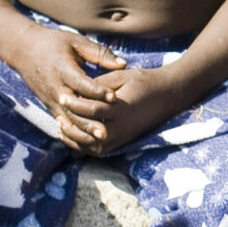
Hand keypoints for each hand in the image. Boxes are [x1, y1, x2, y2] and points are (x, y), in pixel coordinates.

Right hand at [1, 25, 125, 146]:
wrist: (22, 49)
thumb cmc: (54, 42)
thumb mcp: (76, 41)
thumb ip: (99, 53)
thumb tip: (123, 64)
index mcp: (62, 69)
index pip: (81, 83)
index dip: (97, 91)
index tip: (114, 97)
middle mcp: (55, 87)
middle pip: (74, 108)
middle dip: (90, 121)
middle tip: (106, 132)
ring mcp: (50, 98)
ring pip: (67, 118)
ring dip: (83, 130)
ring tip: (100, 139)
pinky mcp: (49, 105)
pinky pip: (62, 120)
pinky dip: (74, 131)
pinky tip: (88, 140)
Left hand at [73, 63, 187, 153]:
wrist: (169, 94)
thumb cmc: (145, 81)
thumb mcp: (122, 76)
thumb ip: (100, 84)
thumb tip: (79, 91)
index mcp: (122, 108)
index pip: (93, 110)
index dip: (75, 105)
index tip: (62, 97)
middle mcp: (123, 126)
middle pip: (90, 132)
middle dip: (72, 124)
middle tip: (58, 115)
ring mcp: (124, 136)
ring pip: (94, 146)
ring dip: (76, 139)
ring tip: (62, 128)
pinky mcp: (124, 141)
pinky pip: (101, 150)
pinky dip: (84, 147)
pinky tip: (74, 137)